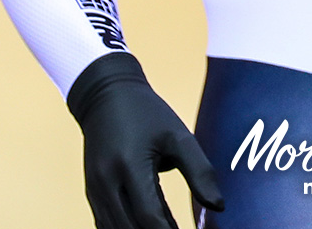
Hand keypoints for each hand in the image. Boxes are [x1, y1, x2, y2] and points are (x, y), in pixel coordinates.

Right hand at [68, 53, 223, 228]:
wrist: (106, 95)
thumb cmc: (147, 114)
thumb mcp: (178, 136)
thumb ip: (200, 172)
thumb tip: (218, 206)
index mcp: (129, 166)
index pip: (150, 217)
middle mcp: (106, 182)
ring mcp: (95, 190)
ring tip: (169, 227)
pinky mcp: (92, 192)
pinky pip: (106, 224)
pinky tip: (149, 226)